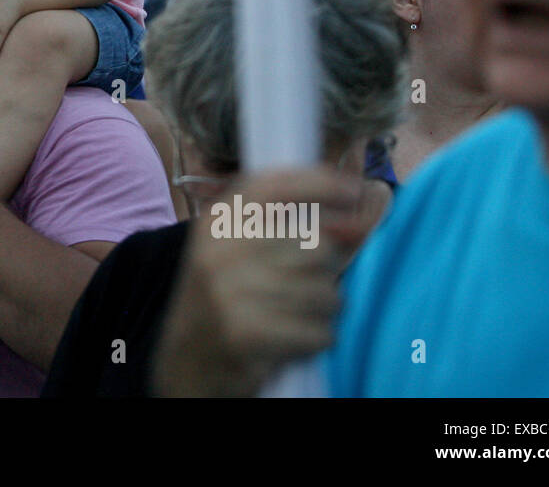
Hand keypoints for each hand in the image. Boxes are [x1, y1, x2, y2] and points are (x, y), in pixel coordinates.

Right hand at [151, 169, 371, 396]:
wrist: (186, 364)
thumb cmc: (223, 302)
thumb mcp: (237, 252)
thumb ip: (291, 228)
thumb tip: (362, 213)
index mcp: (216, 224)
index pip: (274, 185)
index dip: (320, 183)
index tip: (352, 190)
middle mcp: (220, 251)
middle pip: (318, 246)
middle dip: (324, 272)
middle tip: (300, 288)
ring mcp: (230, 292)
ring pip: (326, 293)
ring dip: (322, 311)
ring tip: (292, 315)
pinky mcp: (248, 333)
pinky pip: (319, 331)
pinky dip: (315, 341)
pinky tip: (291, 340)